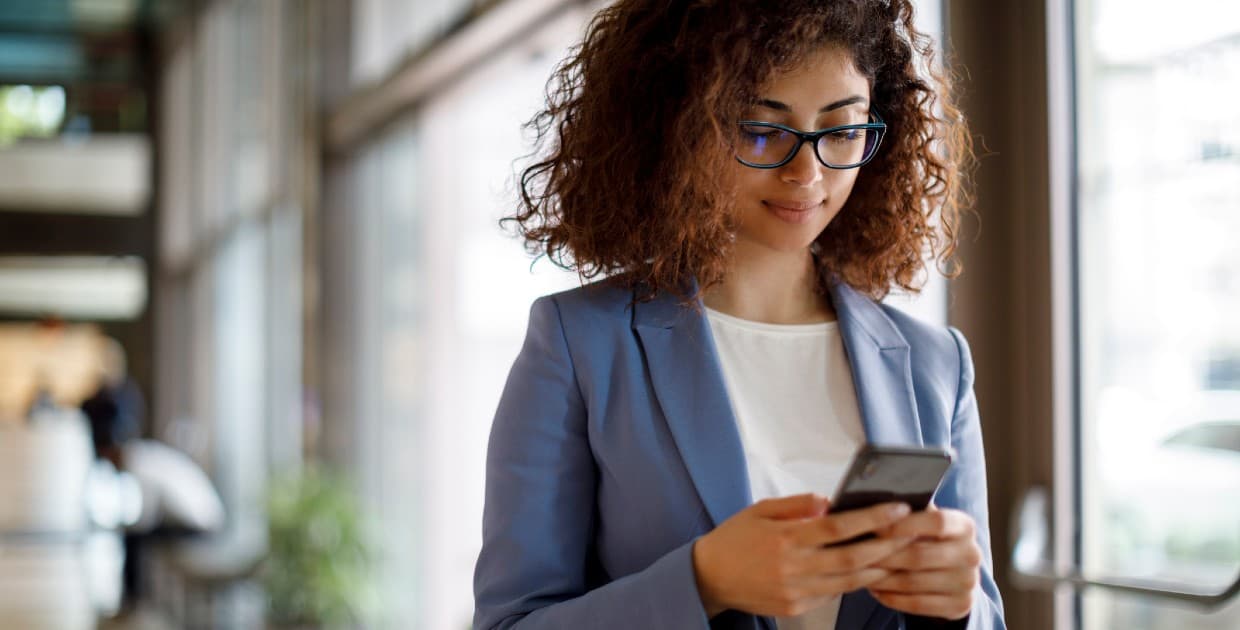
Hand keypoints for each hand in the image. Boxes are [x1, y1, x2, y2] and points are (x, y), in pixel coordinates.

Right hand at [691, 493, 915, 617]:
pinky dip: (853, 582)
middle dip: (887, 545)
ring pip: (848, 582)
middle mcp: (792, 567)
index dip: (872, 518)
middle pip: (852, 558)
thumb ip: (797, 505)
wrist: (709, 577)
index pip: (838, 527)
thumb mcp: (761, 509)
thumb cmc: (736, 537)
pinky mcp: (795, 608)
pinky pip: (833, 595)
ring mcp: (795, 592)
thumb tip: (830, 502)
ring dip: (878, 568)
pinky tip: (869, 570)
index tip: (898, 508)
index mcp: (785, 538)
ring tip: (900, 553)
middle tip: (911, 533)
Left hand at [866, 506, 982, 619]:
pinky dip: (892, 597)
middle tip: (856, 554)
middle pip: (920, 555)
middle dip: (884, 555)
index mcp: (965, 526)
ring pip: (914, 581)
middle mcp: (972, 554)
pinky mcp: (961, 605)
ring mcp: (968, 582)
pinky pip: (918, 604)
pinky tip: (875, 590)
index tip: (875, 527)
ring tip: (860, 572)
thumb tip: (875, 506)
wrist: (955, 574)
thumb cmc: (930, 539)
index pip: (936, 522)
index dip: (904, 525)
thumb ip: (909, 512)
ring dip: (882, 578)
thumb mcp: (926, 521)